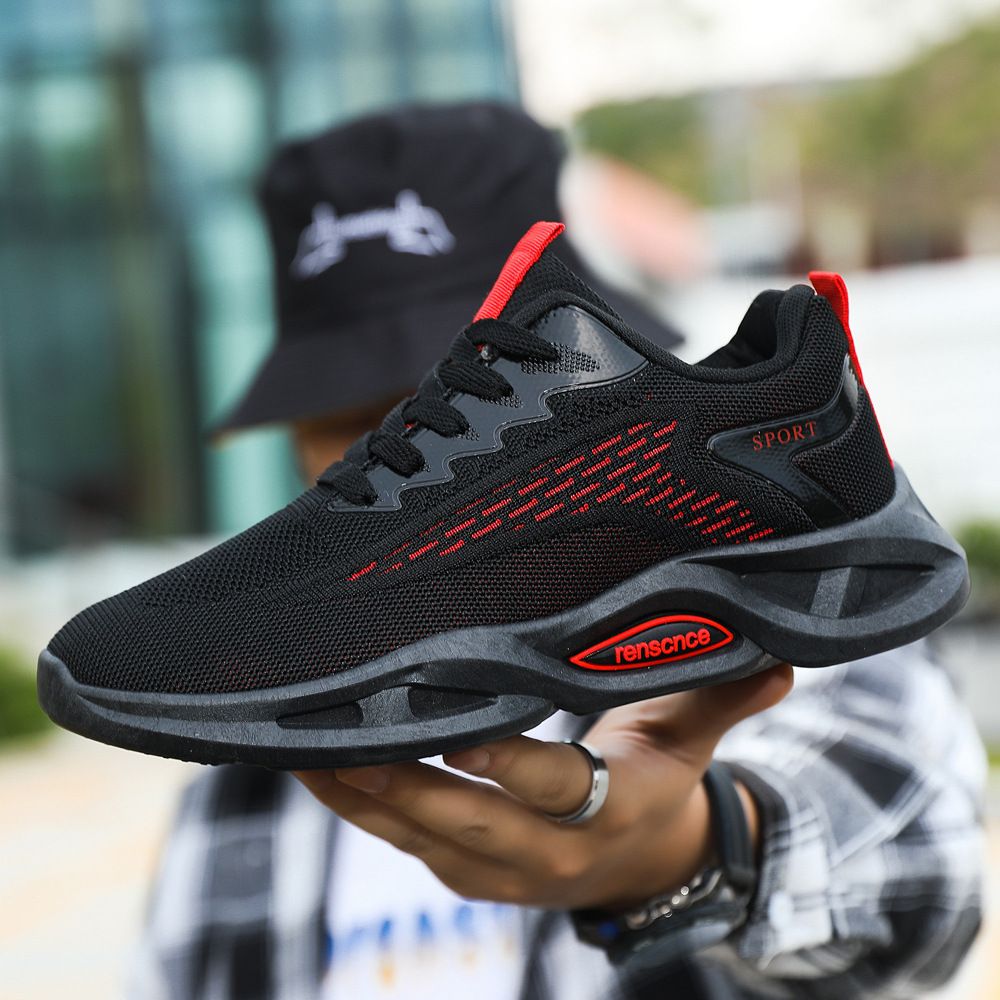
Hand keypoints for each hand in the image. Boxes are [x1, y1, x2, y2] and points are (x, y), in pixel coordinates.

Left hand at [296, 664, 791, 910]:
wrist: (644, 867)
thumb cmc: (660, 783)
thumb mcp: (690, 737)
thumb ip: (722, 694)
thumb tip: (780, 658)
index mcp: (609, 810)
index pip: (555, 786)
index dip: (510, 765)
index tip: (460, 730)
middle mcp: (548, 852)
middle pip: (466, 819)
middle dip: (400, 782)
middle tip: (340, 739)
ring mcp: (499, 871)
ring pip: (419, 837)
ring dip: (360, 796)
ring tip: (303, 749)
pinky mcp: (467, 872)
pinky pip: (404, 842)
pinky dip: (361, 808)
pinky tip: (316, 769)